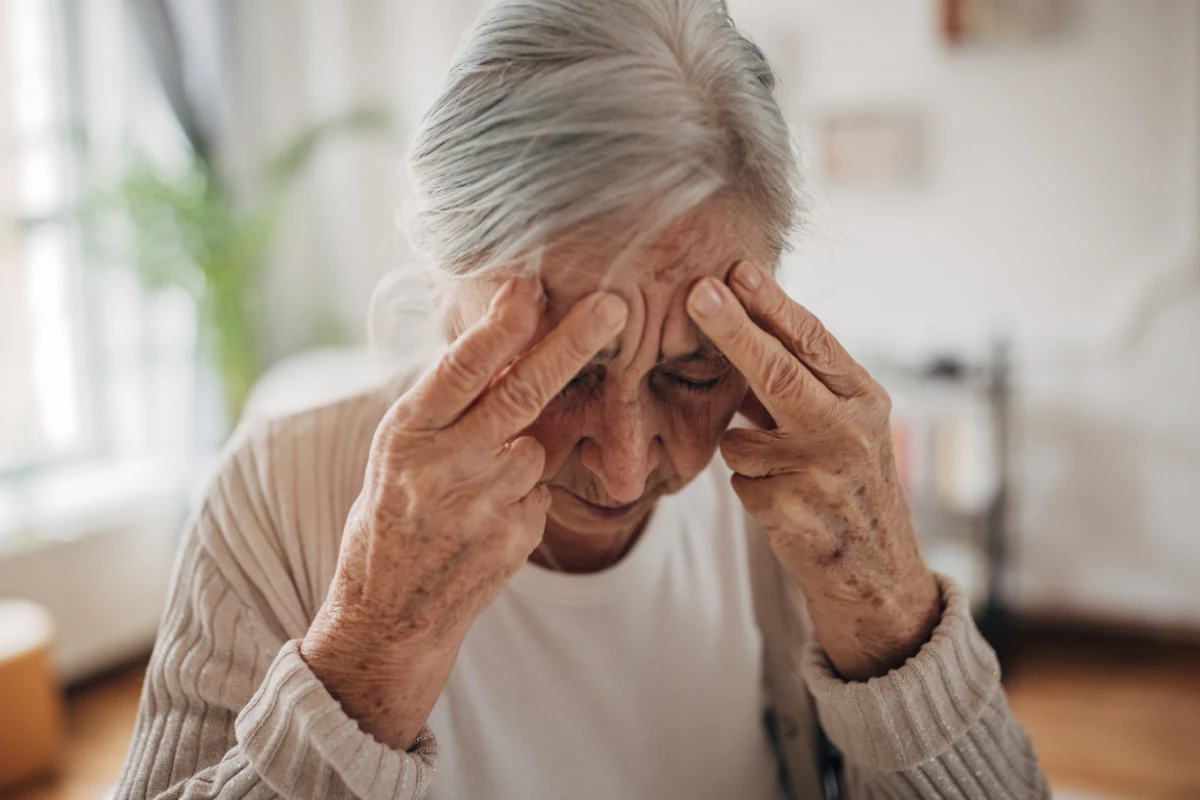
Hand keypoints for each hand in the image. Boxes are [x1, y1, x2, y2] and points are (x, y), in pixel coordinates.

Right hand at [301, 277, 627, 747]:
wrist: (390, 612)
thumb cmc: (392, 512)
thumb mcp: (398, 450)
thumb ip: (447, 404)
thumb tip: (505, 339)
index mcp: (407, 433)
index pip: (461, 368)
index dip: (499, 325)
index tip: (530, 285)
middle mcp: (447, 465)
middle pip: (522, 394)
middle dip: (570, 344)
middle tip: (612, 306)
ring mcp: (486, 504)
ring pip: (535, 446)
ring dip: (523, 447)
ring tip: (475, 482)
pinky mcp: (518, 535)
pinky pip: (539, 490)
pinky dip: (524, 491)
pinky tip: (488, 516)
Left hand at [687, 262, 939, 681]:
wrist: (878, 576)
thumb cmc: (851, 486)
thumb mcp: (847, 426)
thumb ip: (804, 384)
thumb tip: (741, 326)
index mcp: (865, 398)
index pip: (813, 340)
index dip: (772, 304)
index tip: (736, 270)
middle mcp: (850, 431)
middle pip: (777, 373)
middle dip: (732, 330)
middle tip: (696, 292)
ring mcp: (823, 475)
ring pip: (739, 439)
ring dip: (743, 452)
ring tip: (785, 475)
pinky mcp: (795, 514)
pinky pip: (739, 482)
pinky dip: (750, 490)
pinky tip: (785, 506)